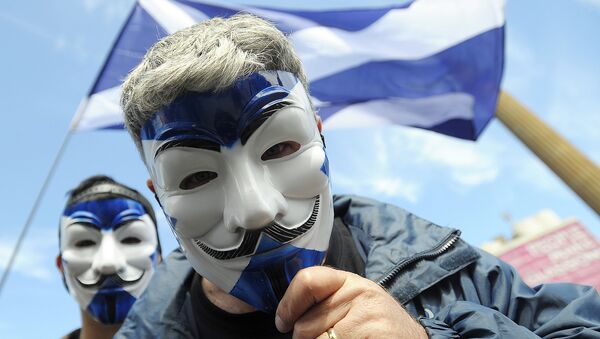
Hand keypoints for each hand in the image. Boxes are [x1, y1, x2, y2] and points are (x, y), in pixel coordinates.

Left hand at [275, 266, 427, 338]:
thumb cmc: (376, 325)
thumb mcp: (353, 301)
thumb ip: (324, 299)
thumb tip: (285, 314)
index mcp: (348, 281)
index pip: (307, 281)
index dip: (288, 305)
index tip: (283, 322)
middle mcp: (358, 293)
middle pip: (305, 324)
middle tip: (325, 338)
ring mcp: (367, 317)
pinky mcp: (374, 335)